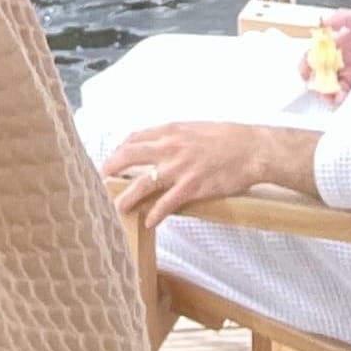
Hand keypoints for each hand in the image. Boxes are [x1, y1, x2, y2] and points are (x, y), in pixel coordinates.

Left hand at [103, 121, 296, 225]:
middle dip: (111, 168)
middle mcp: (171, 147)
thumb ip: (174, 136)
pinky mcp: (193, 187)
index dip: (119, 150)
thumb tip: (156, 144)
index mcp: (171, 130)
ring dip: (127, 197)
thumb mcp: (194, 128)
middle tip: (99, 180)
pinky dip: (155, 214)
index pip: (134, 138)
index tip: (111, 160)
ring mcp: (180, 168)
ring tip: (117, 208)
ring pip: (143, 182)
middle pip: (130, 156)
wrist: (251, 148)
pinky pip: (167, 203)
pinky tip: (148, 222)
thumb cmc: (225, 138)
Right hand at [295, 8, 350, 102]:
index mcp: (340, 41)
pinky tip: (345, 98)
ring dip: (329, 92)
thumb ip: (344, 17)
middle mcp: (345, 56)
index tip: (307, 72)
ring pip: (333, 83)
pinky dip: (343, 96)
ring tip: (335, 97)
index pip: (316, 52)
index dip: (308, 62)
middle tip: (321, 91)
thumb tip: (324, 22)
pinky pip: (348, 90)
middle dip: (317, 83)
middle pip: (322, 72)